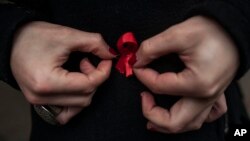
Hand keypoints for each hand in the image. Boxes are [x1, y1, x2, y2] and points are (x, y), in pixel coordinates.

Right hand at [11, 21, 115, 123]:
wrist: (12, 40)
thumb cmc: (34, 36)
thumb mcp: (67, 35)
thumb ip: (94, 43)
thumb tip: (110, 54)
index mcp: (47, 82)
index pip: (88, 85)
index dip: (103, 72)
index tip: (106, 59)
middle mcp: (42, 97)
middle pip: (85, 98)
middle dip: (94, 79)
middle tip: (88, 61)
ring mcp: (39, 101)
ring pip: (77, 106)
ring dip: (86, 89)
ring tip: (79, 71)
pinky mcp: (39, 101)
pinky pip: (65, 111)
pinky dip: (76, 100)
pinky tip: (75, 84)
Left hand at [134, 16, 238, 132]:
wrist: (232, 29)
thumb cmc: (211, 30)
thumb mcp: (178, 34)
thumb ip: (152, 48)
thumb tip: (137, 60)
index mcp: (197, 84)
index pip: (159, 87)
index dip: (143, 75)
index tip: (137, 64)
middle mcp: (206, 97)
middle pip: (174, 121)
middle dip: (151, 113)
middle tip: (142, 97)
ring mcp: (212, 98)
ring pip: (189, 124)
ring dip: (168, 123)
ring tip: (153, 113)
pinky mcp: (216, 94)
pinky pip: (206, 116)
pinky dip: (192, 118)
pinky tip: (183, 110)